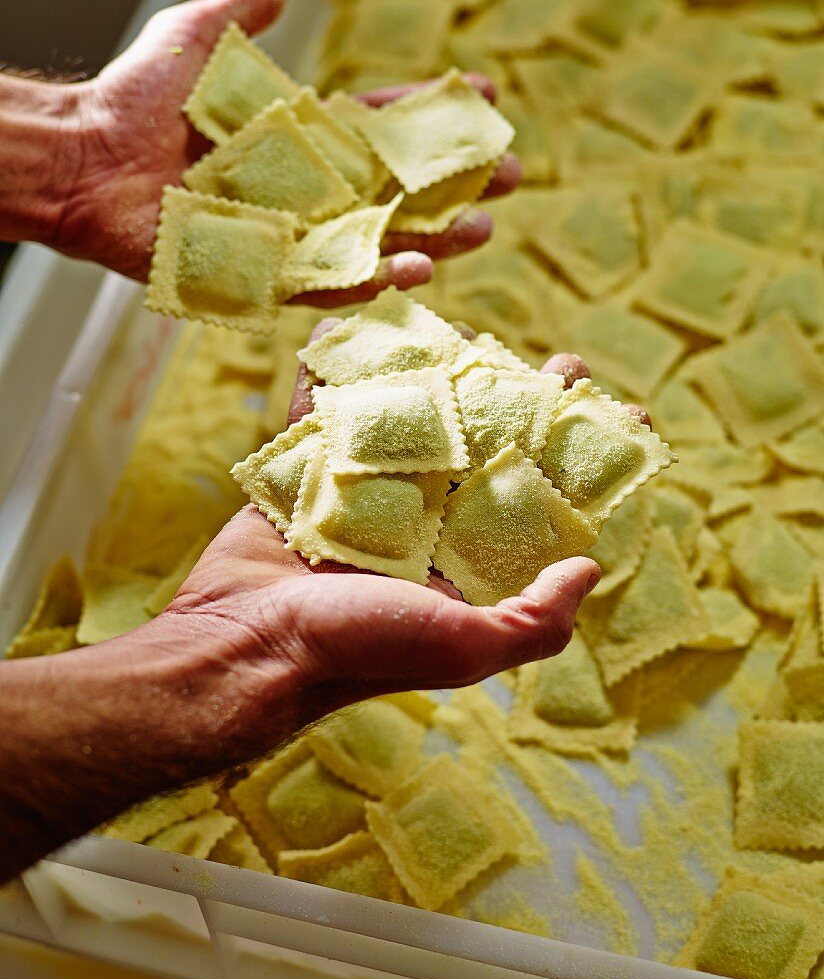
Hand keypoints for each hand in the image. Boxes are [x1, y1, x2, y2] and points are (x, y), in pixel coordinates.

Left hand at [50, 0, 519, 291]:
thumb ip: (251, 9)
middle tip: (513, 175)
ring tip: (482, 228)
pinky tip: (420, 267)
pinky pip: (330, 281)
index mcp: (302, 137)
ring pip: (377, 240)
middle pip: (398, 189)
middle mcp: (307, 189)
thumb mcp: (202, 36)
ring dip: (433, 237)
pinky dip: (374, 277)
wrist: (88, 157)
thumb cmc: (137, 98)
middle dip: (455, 183)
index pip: (384, 125)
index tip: (484, 98)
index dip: (433, 113)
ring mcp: (292, 234)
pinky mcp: (266, 274)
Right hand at [163, 327, 603, 738]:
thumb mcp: (462, 647)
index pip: (546, 505)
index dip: (590, 464)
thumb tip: (591, 567)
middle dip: (531, 408)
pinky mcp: (310, 473)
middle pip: (492, 452)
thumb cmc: (356, 651)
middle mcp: (425, 528)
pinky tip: (358, 328)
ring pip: (417, 422)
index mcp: (466, 565)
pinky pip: (328, 411)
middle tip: (565, 365)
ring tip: (478, 335)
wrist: (241, 648)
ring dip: (447, 378)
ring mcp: (367, 495)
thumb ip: (534, 620)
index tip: (631, 419)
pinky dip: (337, 372)